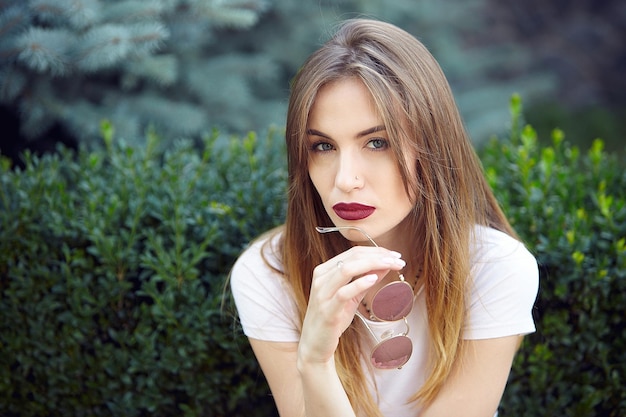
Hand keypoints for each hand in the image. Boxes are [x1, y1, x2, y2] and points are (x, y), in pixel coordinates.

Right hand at [297, 246, 405, 366]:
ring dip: (373, 264)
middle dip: (378, 256)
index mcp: (325, 271)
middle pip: (352, 258)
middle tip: (398, 259)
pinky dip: (359, 283)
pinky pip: (343, 292)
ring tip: (391, 265)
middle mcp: (321, 278)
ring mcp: (322, 293)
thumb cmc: (333, 318)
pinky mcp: (327, 310)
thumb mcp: (352, 296)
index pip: (353, 253)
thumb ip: (366, 280)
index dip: (376, 251)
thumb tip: (385, 265)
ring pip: (347, 269)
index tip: (394, 255)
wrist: (315, 344)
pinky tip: (374, 279)